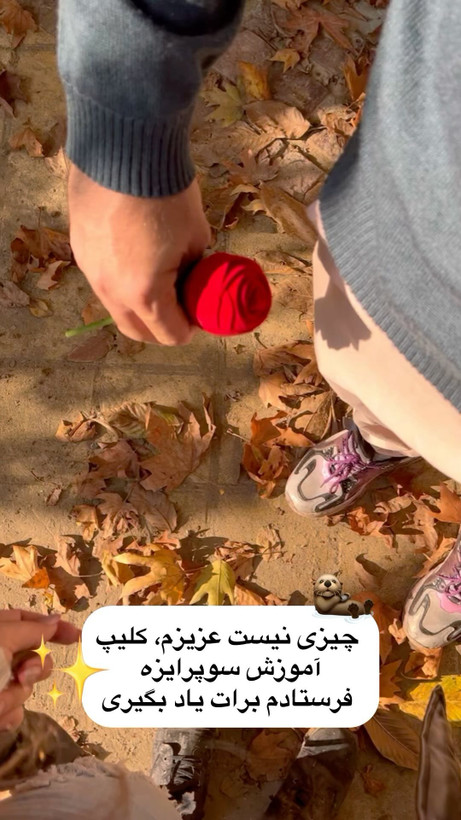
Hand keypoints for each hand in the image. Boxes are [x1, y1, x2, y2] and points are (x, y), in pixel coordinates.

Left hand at [0, 610, 79, 730]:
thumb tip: (53, 620)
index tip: (76, 636)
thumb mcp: (0, 639)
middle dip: (33, 668)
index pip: (26, 621)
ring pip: (24, 686)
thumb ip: (30, 630)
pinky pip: (14, 712)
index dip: (52, 627)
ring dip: (15, 695)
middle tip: (22, 674)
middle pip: (31, 656)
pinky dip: (8, 715)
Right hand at [68, 164, 210, 344]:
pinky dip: (122, 282)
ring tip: (160, 281)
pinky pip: (103, 281)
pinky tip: (136, 257)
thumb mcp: (196, 237)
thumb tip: (192, 278)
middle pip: (137, 331)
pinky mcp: (80, 249)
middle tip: (182, 307)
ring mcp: (90, 271)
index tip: (202, 313)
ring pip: (116, 307)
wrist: (125, 147)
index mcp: (144, 293)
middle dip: (162, 327)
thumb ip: (193, 269)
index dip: (191, 329)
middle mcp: (110, 290)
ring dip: (140, 306)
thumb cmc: (168, 193)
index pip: (169, 334)